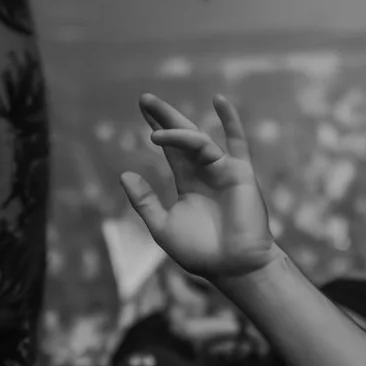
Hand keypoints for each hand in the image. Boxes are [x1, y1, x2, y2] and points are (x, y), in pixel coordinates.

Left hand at [118, 94, 277, 279]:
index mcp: (187, 182)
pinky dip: (230, 121)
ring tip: (155, 132)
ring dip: (178, 132)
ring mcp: (223, 170)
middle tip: (144, 98)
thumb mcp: (162, 226)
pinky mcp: (240, 173)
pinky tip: (218, 100)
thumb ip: (144, 201)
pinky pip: (237, 142)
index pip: (170, 149)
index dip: (157, 128)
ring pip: (198, 142)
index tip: (142, 109)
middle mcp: (204, 172)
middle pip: (182, 137)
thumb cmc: (200, 253)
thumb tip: (124, 174)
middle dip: (164, 117)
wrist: (232, 267)